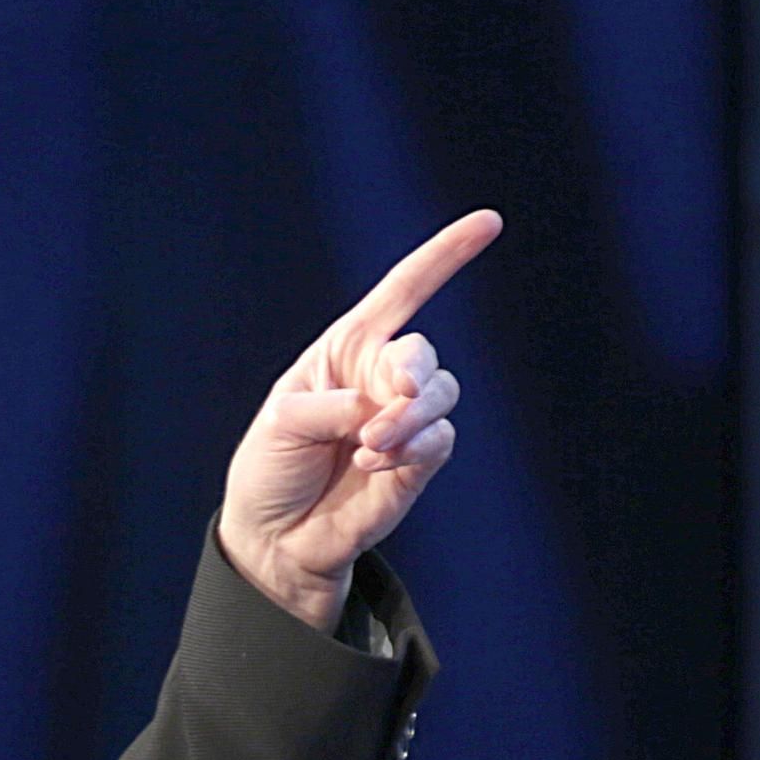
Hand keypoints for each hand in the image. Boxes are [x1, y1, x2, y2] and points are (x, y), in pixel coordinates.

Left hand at [216, 209, 502, 629]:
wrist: (275, 537)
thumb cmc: (270, 470)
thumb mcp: (282, 422)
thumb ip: (335, 404)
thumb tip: (387, 411)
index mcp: (346, 350)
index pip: (403, 292)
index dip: (444, 257)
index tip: (489, 222)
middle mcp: (379, 378)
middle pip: (421, 353)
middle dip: (411, 373)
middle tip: (393, 400)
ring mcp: (403, 420)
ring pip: (439, 395)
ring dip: (408, 419)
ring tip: (370, 446)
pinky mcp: (418, 461)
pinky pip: (440, 438)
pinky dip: (412, 448)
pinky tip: (376, 463)